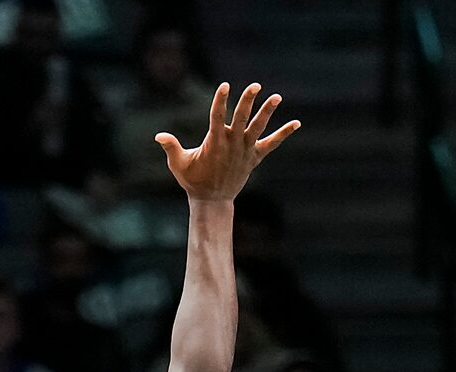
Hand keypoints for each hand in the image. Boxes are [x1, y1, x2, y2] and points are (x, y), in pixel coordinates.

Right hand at [156, 82, 299, 201]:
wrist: (212, 201)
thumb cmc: (193, 181)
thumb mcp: (179, 165)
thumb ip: (171, 148)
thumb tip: (158, 136)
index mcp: (214, 142)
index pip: (217, 116)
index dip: (220, 101)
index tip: (225, 86)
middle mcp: (232, 144)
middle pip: (241, 118)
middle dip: (247, 102)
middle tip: (255, 86)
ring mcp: (245, 150)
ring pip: (258, 128)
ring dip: (267, 112)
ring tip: (277, 97)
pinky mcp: (254, 157)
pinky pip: (272, 144)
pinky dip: (284, 134)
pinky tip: (297, 123)